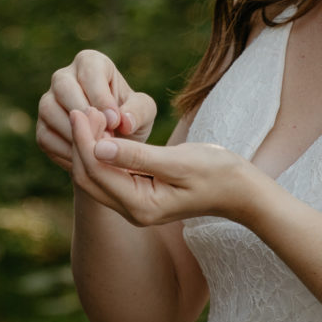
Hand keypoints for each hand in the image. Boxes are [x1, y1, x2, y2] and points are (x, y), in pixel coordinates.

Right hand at [36, 49, 157, 173]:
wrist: (116, 144)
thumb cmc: (131, 119)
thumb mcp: (144, 113)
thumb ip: (138, 111)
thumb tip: (124, 121)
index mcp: (91, 63)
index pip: (90, 72)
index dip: (101, 97)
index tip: (115, 121)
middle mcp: (64, 77)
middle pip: (63, 87)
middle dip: (83, 113)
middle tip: (103, 136)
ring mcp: (48, 102)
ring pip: (49, 110)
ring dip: (73, 132)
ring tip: (98, 150)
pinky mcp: (42, 127)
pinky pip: (45, 136)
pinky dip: (65, 150)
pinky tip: (85, 160)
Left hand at [70, 110, 266, 227]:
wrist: (240, 191)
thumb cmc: (216, 173)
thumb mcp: (178, 161)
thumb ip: (137, 157)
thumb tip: (98, 146)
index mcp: (140, 206)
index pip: (96, 171)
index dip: (84, 140)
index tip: (83, 109)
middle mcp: (132, 212)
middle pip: (88, 177)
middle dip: (81, 143)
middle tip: (84, 109)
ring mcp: (134, 206)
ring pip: (95, 176)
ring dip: (89, 147)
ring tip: (93, 117)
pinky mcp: (139, 196)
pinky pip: (109, 174)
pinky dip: (102, 153)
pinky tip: (105, 131)